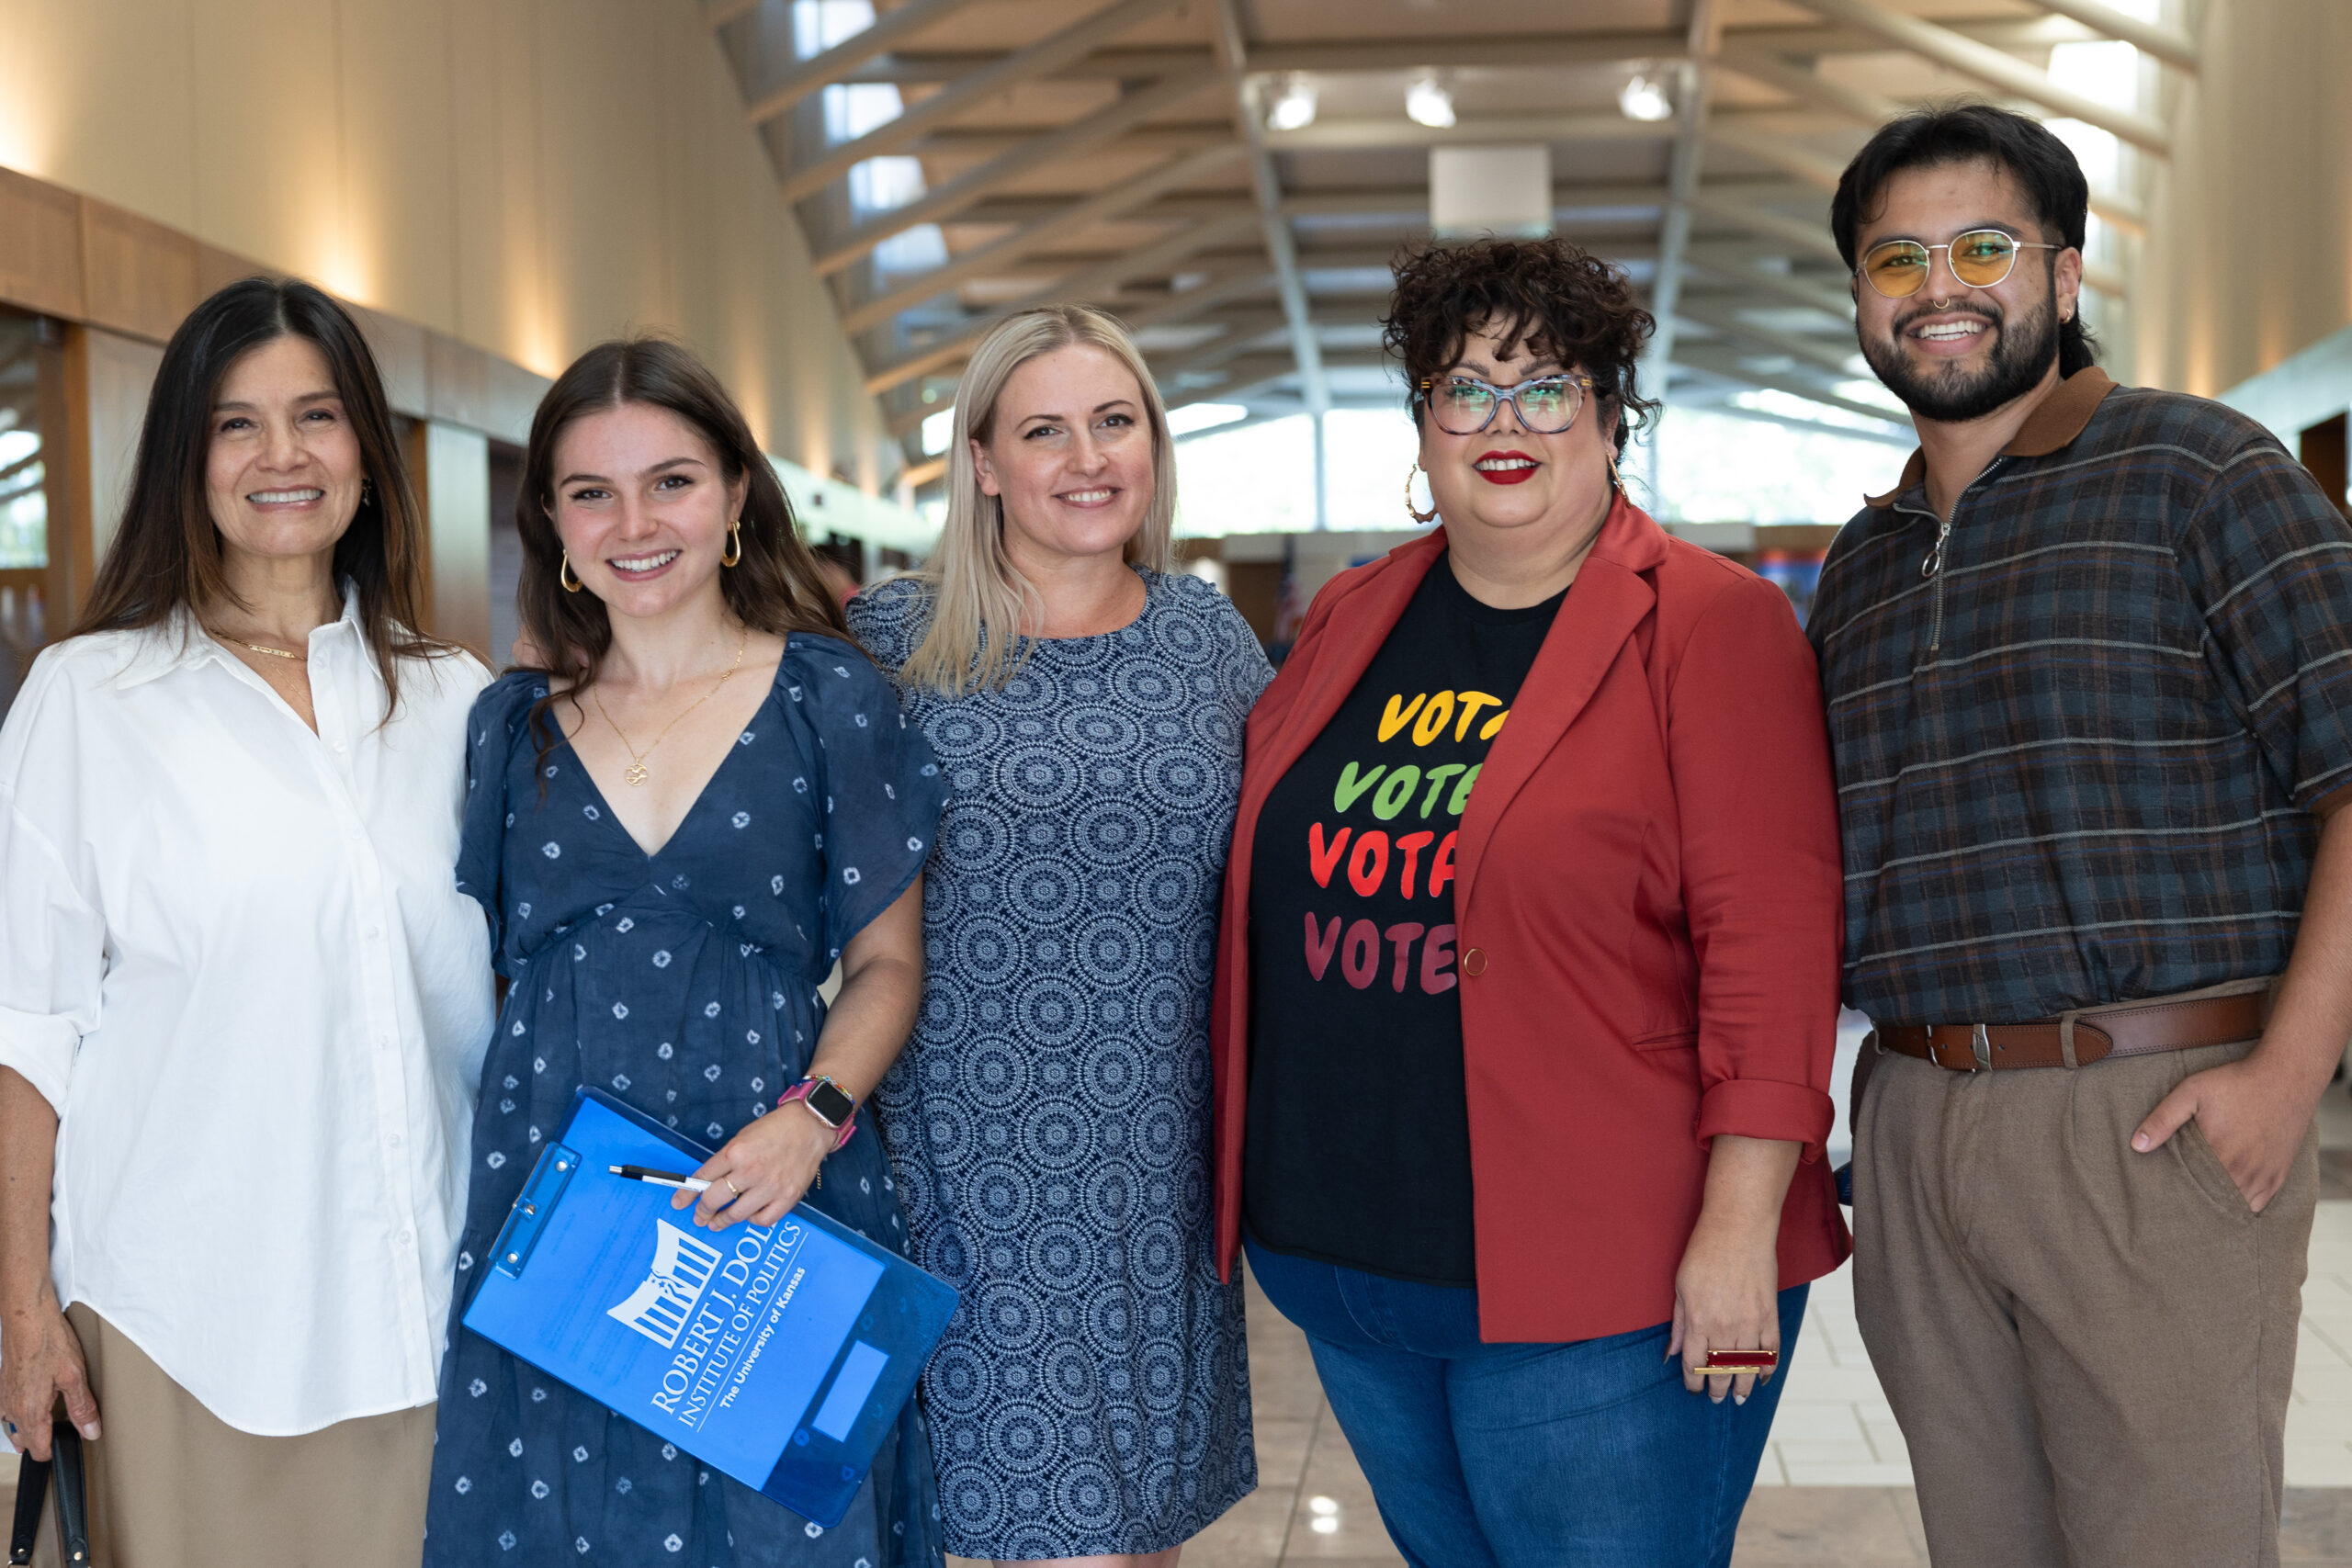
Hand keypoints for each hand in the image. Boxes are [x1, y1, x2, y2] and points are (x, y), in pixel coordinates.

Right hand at [0, 1303, 98, 1458]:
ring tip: (50, 1420)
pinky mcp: (2, 1386)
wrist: (26, 1318)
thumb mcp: (74, 1376)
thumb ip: (82, 1407)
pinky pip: (6, 1412)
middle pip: (24, 1441)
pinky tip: (34, 1402)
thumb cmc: (48, 1342)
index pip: (38, 1450)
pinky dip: (19, 1414)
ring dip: (29, 1429)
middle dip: (42, 1441)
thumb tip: (91, 1430)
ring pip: (13, 1428)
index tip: (69, 1444)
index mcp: (29, 1412)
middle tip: (63, 1430)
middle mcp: (11, 1409)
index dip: (55, 1451)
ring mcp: (3, 1398)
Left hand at [672, 1103, 835, 1231]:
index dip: (687, 1193)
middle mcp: (751, 1170)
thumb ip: (725, 1161)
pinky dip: (753, 1220)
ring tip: (717, 1223)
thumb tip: (707, 1182)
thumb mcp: (742, 1138)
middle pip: (714, 1199)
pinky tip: (749, 1215)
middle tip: (699, 1215)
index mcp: (736, 1152)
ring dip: (722, 1221)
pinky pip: (763, 1220)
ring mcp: (770, 1186)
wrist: (810, 1126)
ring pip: (736, 1215)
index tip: (679, 1203)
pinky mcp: (787, 1197)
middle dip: (702, 1210)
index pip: (702, 1177)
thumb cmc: (776, 1129)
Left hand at [1668, 1215, 1781, 1405]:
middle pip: (1721, 1370)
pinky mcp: (1769, 1314)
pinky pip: (1771, 1350)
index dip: (1694, 1381)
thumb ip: (1679, 1323)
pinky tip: (1762, 1377)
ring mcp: (1750, 1323)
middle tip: (1716, 1398)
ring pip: (1747, 1366)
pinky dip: (1767, 1367)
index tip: (1694, 1390)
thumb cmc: (1703, 1253)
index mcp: (1698, 1321)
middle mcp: (1724, 1327)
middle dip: (1717, 1389)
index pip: (1695, 1364)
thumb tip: (1672, 1353)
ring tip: (1739, 1397)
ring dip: (1743, 1386)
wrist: (1738, 1229)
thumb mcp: (1680, 1286)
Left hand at [2132, 1053, 2324, 1212]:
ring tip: (2199, 1203)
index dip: (2176, 1192)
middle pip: (2212, 1201)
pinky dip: (2242, 1205)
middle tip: (2178, 1203)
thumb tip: (2137, 1146)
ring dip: (2218, 1205)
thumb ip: (2163, 1119)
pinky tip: (2226, 1200)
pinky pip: (2257, 1205)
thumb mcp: (2191, 1092)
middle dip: (2194, 1202)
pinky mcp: (2278, 1176)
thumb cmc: (2235, 1083)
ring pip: (2235, 1206)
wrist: (2285, 1078)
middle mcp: (2243, 1172)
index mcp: (2219, 1155)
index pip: (2190, 1189)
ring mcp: (2264, 1176)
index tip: (2163, 1193)